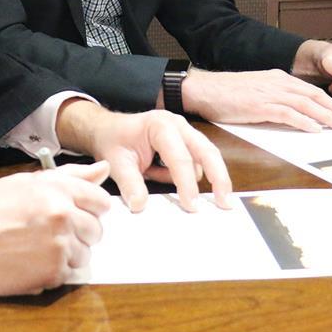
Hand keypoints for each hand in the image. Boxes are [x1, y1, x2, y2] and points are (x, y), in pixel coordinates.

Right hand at [0, 161, 110, 303]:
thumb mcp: (27, 182)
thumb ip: (70, 175)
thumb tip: (103, 169)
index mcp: (58, 190)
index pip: (100, 200)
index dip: (90, 208)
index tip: (79, 213)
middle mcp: (63, 216)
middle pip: (96, 229)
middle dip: (80, 232)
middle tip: (52, 232)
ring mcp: (60, 245)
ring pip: (85, 254)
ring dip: (68, 253)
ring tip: (39, 247)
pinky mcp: (54, 272)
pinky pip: (70, 273)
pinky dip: (55, 270)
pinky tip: (33, 260)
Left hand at [56, 100, 231, 212]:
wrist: (106, 128)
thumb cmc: (112, 140)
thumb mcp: (116, 162)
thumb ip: (129, 183)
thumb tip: (140, 205)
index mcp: (160, 126)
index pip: (180, 157)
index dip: (187, 184)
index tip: (191, 206)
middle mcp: (177, 125)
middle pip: (207, 151)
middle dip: (218, 177)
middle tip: (225, 202)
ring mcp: (184, 131)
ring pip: (206, 156)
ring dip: (209, 177)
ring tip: (210, 200)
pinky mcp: (186, 140)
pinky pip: (197, 160)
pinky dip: (195, 175)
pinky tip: (185, 188)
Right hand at [182, 66, 331, 132]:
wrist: (204, 89)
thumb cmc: (226, 93)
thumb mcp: (256, 90)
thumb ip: (275, 98)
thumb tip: (293, 114)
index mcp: (278, 78)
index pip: (311, 90)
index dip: (331, 102)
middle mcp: (277, 83)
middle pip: (314, 96)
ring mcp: (268, 93)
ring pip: (305, 104)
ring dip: (326, 116)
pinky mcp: (259, 105)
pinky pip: (287, 113)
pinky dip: (303, 121)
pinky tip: (315, 129)